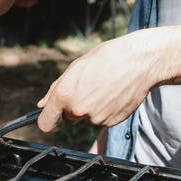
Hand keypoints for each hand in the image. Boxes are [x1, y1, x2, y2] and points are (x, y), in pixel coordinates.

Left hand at [36, 33, 158, 132]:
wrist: (138, 62)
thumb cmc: (107, 58)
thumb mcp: (76, 67)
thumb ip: (55, 89)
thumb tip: (42, 105)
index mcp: (64, 94)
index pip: (45, 122)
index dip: (48, 119)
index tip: (51, 116)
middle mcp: (78, 110)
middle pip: (68, 118)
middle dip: (74, 107)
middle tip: (89, 87)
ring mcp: (95, 118)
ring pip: (87, 118)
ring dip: (91, 108)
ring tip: (104, 87)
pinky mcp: (111, 122)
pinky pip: (102, 120)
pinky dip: (105, 111)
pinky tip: (113, 94)